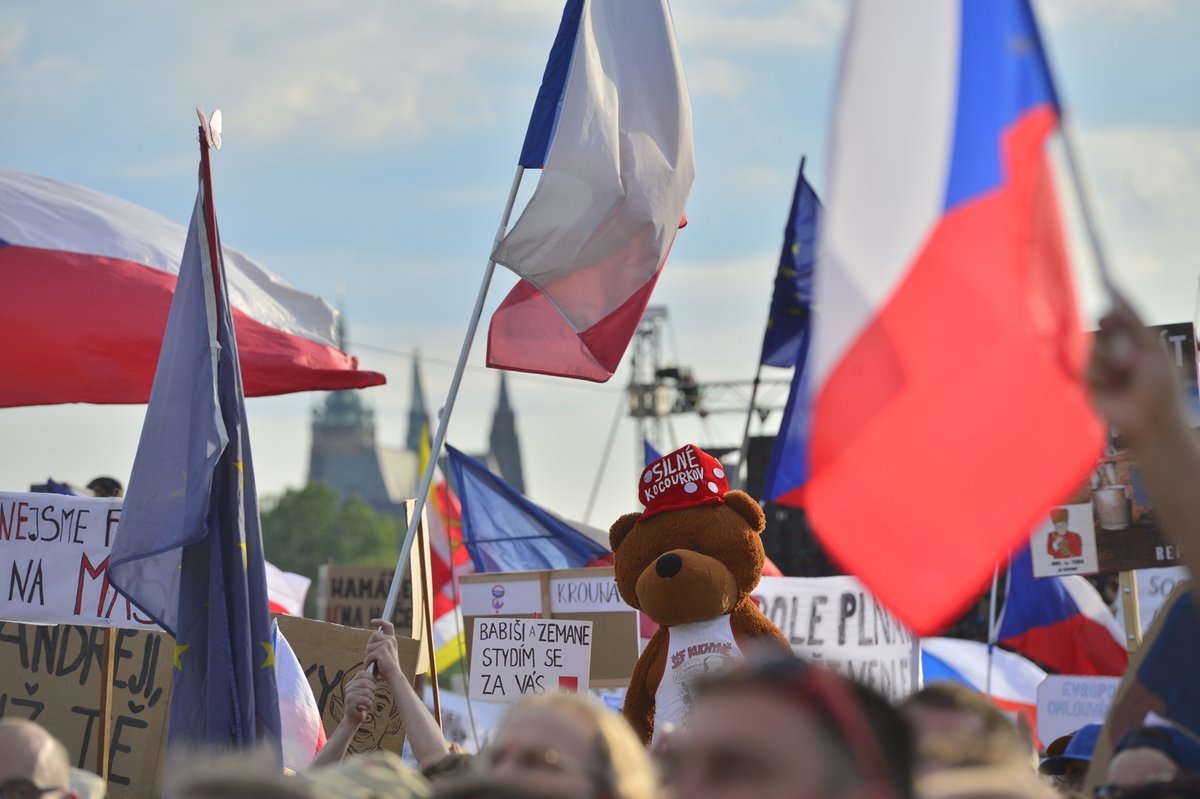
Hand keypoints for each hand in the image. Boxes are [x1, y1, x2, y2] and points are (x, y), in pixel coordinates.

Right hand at [341, 669, 376, 727]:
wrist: (353, 719)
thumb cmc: (361, 704)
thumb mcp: (364, 691)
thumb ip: (368, 683)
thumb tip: (377, 674)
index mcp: (351, 683)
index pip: (361, 673)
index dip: (370, 677)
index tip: (374, 683)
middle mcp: (348, 687)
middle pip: (366, 682)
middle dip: (372, 689)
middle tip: (371, 696)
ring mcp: (348, 695)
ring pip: (367, 691)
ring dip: (371, 698)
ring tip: (368, 703)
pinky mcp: (350, 703)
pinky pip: (366, 700)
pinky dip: (369, 704)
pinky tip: (366, 707)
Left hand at [366, 618, 403, 683]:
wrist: (393, 676)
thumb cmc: (387, 667)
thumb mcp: (384, 653)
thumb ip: (379, 645)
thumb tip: (371, 638)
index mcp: (392, 640)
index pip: (388, 626)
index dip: (380, 621)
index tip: (372, 621)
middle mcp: (390, 640)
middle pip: (373, 636)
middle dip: (369, 646)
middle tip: (373, 657)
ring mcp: (387, 645)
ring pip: (369, 647)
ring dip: (368, 656)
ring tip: (374, 663)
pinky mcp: (382, 651)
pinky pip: (369, 655)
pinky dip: (368, 662)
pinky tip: (373, 666)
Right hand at [1088, 296, 1183, 445]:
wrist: (1149, 420)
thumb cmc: (1159, 385)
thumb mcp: (1152, 347)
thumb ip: (1133, 320)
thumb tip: (1112, 293)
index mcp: (1127, 340)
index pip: (1110, 317)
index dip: (1111, 314)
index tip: (1111, 311)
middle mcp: (1108, 351)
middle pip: (1097, 331)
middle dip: (1112, 343)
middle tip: (1128, 361)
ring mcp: (1094, 367)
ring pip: (1088, 350)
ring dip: (1108, 364)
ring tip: (1121, 381)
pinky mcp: (1081, 383)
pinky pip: (1081, 369)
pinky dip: (1098, 378)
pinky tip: (1110, 390)